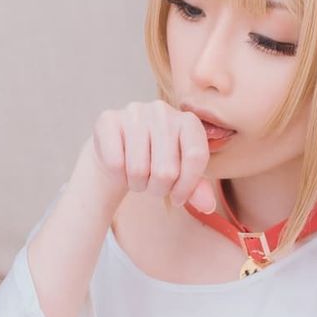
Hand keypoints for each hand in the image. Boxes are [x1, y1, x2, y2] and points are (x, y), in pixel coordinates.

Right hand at [71, 100, 218, 216]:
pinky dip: (118, 176)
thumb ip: (198, 190)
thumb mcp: (182, 175)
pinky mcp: (108, 119)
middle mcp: (162, 111)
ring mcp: (134, 112)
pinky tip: (121, 166)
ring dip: (138, 184)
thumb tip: (208, 206)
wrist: (120, 150)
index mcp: (188, 121)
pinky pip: (116, 163)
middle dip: (159, 189)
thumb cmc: (156, 162)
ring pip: (138, 170)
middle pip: (166, 170)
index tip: (178, 198)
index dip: (187, 186)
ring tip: (137, 176)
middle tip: (153, 184)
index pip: (196, 157)